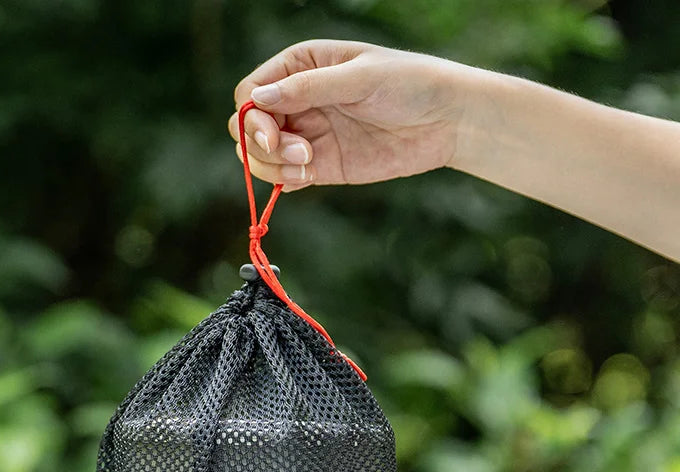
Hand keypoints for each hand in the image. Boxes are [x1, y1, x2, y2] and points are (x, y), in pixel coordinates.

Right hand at [228, 39, 474, 190]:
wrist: (445, 120)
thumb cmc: (408, 83)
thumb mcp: (358, 78)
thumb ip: (308, 88)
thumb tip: (257, 98)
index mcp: (299, 67)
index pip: (250, 93)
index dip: (252, 116)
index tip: (274, 133)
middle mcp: (296, 100)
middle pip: (247, 128)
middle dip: (261, 144)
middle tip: (299, 152)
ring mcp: (306, 135)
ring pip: (260, 157)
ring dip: (273, 166)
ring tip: (309, 165)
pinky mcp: (320, 166)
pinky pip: (285, 178)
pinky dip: (286, 183)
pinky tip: (308, 178)